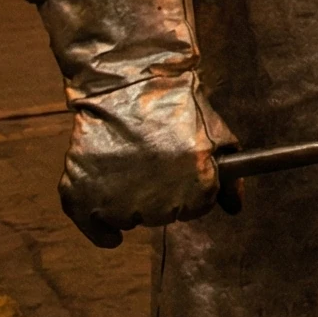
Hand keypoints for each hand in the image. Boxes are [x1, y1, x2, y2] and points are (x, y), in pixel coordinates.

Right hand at [57, 72, 233, 248]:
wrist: (130, 83)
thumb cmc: (178, 106)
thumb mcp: (218, 136)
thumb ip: (231, 178)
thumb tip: (235, 208)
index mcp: (196, 189)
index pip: (195, 209)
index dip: (189, 190)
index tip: (180, 171)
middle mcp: (158, 202)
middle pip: (162, 216)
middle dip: (161, 195)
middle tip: (153, 163)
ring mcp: (118, 201)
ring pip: (129, 219)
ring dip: (130, 203)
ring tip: (130, 165)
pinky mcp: (82, 194)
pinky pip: (94, 227)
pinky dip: (100, 230)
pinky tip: (110, 234)